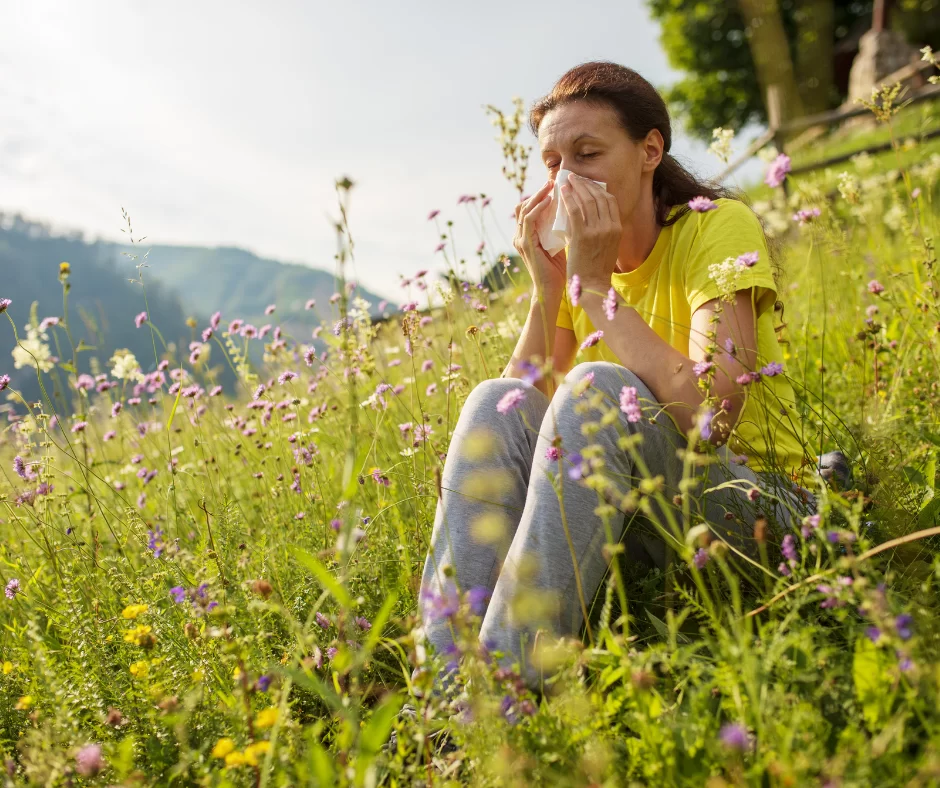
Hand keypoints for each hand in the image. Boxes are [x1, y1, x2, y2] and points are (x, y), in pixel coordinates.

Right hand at [513, 179, 566, 298]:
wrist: (553, 291)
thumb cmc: (561, 270)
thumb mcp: (562, 244)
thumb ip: (563, 229)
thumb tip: (578, 212)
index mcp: (528, 236)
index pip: (530, 208)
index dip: (541, 195)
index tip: (558, 185)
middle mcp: (520, 236)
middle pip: (524, 205)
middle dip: (539, 191)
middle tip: (555, 180)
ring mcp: (520, 240)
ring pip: (524, 208)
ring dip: (538, 194)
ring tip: (552, 185)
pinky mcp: (524, 244)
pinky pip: (528, 219)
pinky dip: (538, 207)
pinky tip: (550, 200)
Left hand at [559, 173, 620, 293]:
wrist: (592, 286)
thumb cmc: (596, 268)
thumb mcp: (608, 246)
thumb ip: (603, 230)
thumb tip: (591, 213)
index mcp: (617, 229)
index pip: (610, 201)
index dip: (598, 189)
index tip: (588, 184)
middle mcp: (610, 227)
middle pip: (599, 197)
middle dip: (586, 184)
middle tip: (575, 178)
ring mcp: (597, 231)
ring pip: (586, 201)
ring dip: (576, 187)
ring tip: (567, 181)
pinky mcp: (582, 236)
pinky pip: (574, 211)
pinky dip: (568, 198)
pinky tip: (562, 192)